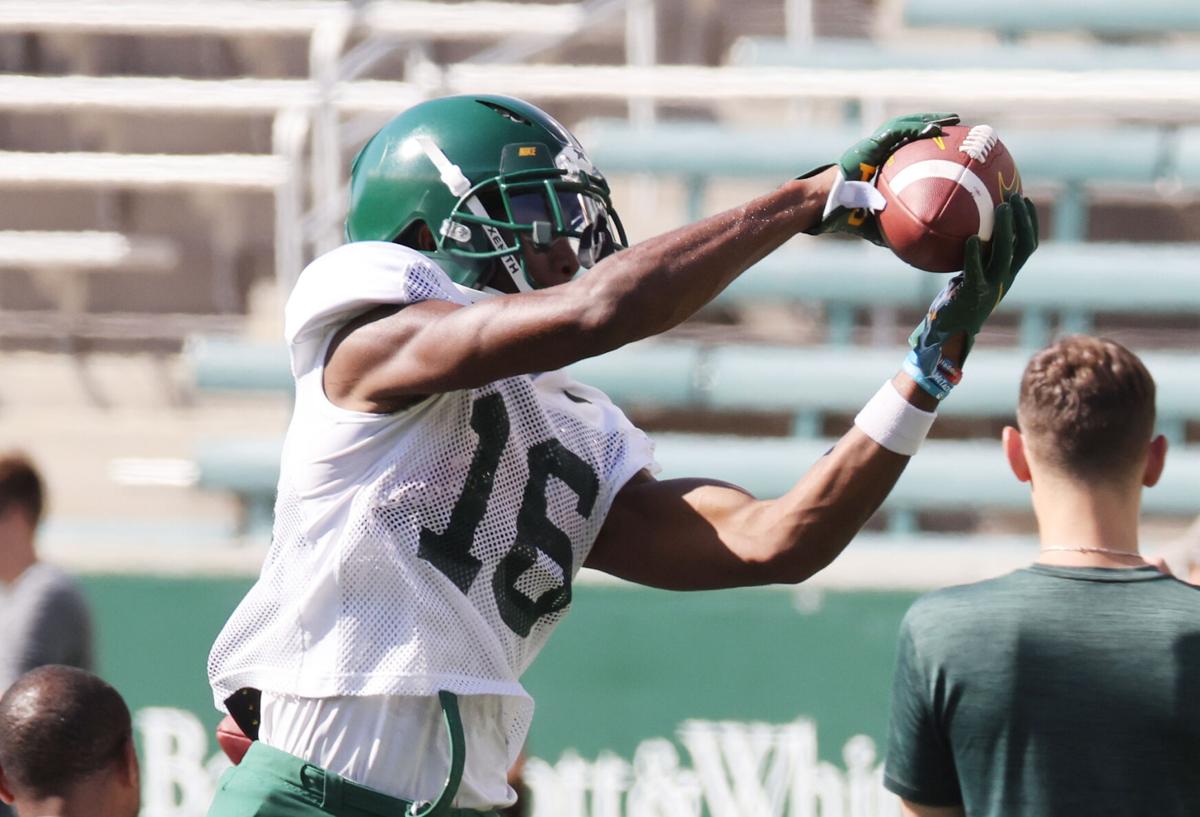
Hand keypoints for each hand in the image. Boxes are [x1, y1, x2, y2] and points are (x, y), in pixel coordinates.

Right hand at [802, 112, 959, 244]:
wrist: (829, 204)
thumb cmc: (847, 213)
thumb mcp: (876, 221)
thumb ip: (894, 226)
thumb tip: (912, 246)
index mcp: (878, 163)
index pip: (905, 147)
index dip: (925, 142)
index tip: (946, 142)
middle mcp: (877, 150)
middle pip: (910, 131)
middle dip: (933, 124)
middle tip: (955, 124)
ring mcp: (873, 145)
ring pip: (907, 125)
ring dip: (930, 120)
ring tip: (952, 119)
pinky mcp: (870, 144)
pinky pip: (898, 132)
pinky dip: (917, 128)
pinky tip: (935, 129)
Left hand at [903, 195, 1038, 399]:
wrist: (950, 334)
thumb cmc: (956, 303)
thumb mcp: (970, 277)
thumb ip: (975, 258)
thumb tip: (965, 230)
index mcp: (1007, 275)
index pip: (1028, 245)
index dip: (1030, 223)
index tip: (1025, 199)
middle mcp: (1005, 280)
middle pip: (1023, 246)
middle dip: (1022, 219)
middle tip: (1014, 195)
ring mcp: (991, 287)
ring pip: (1005, 254)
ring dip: (1005, 229)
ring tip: (1001, 207)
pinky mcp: (973, 293)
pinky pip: (976, 270)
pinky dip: (974, 253)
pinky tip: (969, 238)